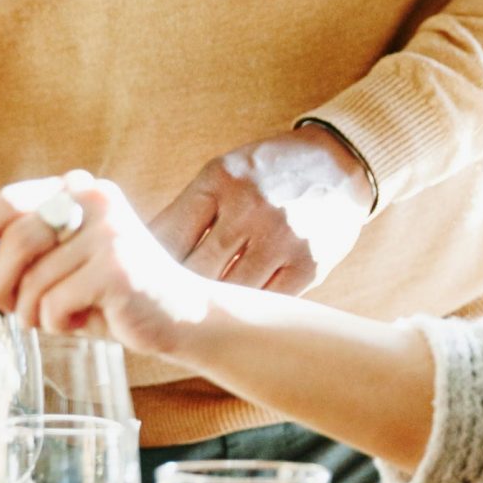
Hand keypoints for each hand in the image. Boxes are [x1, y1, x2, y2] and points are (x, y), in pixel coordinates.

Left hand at [0, 171, 214, 356]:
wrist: (182, 318)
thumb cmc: (113, 296)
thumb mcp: (60, 271)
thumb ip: (16, 261)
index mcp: (79, 189)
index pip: (10, 200)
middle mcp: (94, 199)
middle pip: (15, 242)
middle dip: (0, 285)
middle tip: (13, 310)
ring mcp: (109, 231)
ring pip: (33, 281)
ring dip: (33, 313)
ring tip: (60, 317)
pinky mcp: (117, 268)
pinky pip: (55, 303)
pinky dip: (59, 324)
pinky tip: (86, 321)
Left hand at [146, 126, 375, 292]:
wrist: (341, 164)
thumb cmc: (269, 173)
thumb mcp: (224, 173)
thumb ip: (189, 211)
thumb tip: (140, 256)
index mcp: (219, 180)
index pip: (166, 236)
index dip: (147, 266)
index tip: (140, 284)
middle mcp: (249, 207)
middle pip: (194, 269)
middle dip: (173, 292)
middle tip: (159, 310)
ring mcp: (282, 238)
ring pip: (228, 291)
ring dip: (210, 306)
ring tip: (194, 317)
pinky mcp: (308, 265)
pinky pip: (266, 301)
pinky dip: (248, 310)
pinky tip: (237, 313)